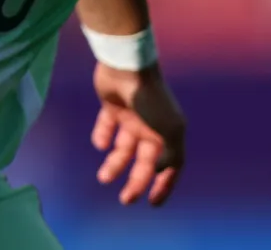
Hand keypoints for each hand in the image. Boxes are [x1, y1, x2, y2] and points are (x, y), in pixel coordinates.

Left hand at [91, 61, 184, 206]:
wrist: (127, 67)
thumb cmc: (150, 101)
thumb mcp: (168, 131)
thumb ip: (168, 154)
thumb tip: (159, 171)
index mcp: (168, 134)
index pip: (170, 166)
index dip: (164, 185)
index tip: (152, 203)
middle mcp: (151, 127)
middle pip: (144, 162)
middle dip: (136, 182)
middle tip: (125, 199)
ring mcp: (132, 116)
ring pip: (124, 148)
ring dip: (115, 164)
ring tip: (104, 178)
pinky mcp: (113, 106)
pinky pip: (107, 126)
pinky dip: (103, 137)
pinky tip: (100, 144)